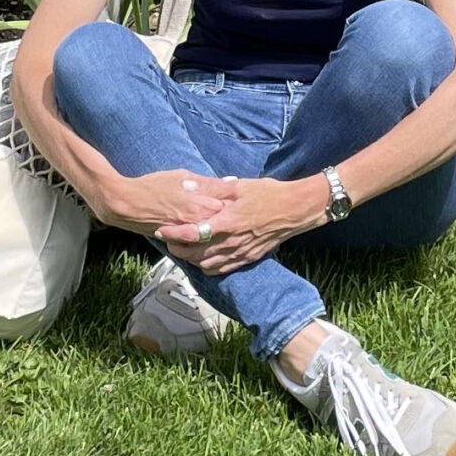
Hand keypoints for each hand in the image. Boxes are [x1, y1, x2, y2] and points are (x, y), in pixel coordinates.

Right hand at [98, 168, 238, 236]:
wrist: (126, 205)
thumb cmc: (152, 186)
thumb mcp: (181, 176)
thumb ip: (207, 183)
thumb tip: (230, 182)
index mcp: (200, 202)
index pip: (229, 204)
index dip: (239, 202)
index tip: (246, 199)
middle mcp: (196, 221)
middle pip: (224, 222)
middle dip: (233, 217)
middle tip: (242, 213)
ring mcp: (188, 234)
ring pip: (213, 236)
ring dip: (222, 231)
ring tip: (229, 226)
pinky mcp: (180, 242)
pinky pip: (199, 245)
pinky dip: (208, 241)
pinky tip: (212, 237)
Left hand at [156, 177, 327, 273]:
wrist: (295, 210)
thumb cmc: (268, 194)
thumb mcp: (238, 186)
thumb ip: (211, 190)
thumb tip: (188, 187)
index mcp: (227, 222)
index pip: (192, 233)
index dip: (173, 233)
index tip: (161, 229)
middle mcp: (231, 242)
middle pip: (195, 253)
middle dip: (177, 249)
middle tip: (166, 240)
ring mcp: (240, 253)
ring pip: (206, 264)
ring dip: (190, 259)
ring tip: (180, 250)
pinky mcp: (248, 259)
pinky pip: (221, 269)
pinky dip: (207, 267)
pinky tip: (202, 260)